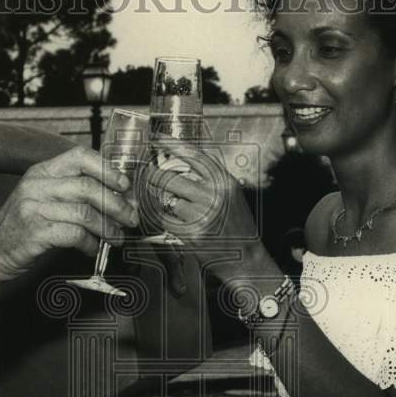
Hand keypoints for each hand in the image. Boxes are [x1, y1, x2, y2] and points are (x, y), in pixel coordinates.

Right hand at [0, 146, 138, 283]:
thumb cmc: (26, 226)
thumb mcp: (45, 199)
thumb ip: (75, 193)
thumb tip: (120, 198)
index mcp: (42, 171)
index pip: (80, 156)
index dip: (107, 169)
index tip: (125, 185)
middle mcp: (36, 185)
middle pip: (88, 187)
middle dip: (117, 205)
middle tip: (130, 219)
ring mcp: (33, 207)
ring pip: (84, 212)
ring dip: (107, 228)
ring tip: (116, 238)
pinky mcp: (34, 231)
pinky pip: (74, 234)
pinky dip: (89, 243)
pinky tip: (92, 248)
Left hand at [143, 137, 259, 251]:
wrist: (246, 257)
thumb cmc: (238, 224)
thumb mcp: (230, 193)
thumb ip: (210, 177)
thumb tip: (180, 160)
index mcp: (223, 181)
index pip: (192, 155)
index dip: (170, 144)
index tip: (156, 139)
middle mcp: (213, 196)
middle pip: (170, 177)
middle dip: (154, 176)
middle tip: (148, 175)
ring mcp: (201, 215)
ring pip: (166, 198)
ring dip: (162, 200)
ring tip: (169, 203)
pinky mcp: (191, 234)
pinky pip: (166, 219)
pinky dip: (164, 218)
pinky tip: (173, 220)